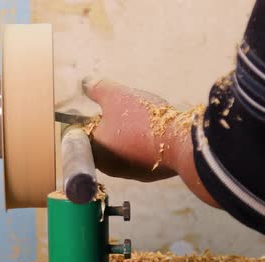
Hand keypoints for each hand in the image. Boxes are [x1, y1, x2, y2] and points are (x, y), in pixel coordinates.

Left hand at [82, 76, 218, 206]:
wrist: (179, 143)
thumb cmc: (142, 120)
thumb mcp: (116, 96)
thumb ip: (98, 89)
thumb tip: (86, 84)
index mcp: (95, 150)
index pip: (86, 134)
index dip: (94, 118)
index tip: (105, 109)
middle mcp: (108, 167)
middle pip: (105, 142)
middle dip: (113, 126)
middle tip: (127, 112)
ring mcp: (129, 173)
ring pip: (123, 149)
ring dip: (130, 136)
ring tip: (143, 120)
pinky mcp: (148, 175)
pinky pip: (141, 156)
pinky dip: (145, 145)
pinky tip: (155, 133)